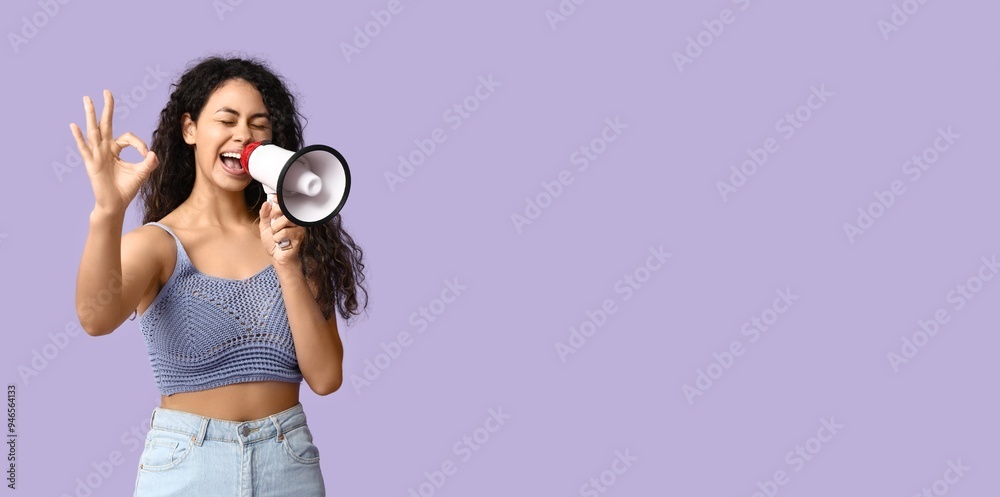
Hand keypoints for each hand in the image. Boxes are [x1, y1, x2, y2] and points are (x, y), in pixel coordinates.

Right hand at [70, 90, 158, 214]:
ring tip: (87, 98)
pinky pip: (85, 148)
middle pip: (105, 124)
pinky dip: (79, 137)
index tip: (147, 155)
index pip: (128, 137)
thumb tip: (153, 154)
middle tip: (106, 91)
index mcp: (116, 149)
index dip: (139, 144)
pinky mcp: (92, 163)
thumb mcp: (141, 173)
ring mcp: (97, 154)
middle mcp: (105, 149)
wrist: (115, 204)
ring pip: (93, 131)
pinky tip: (74, 125)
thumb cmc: (126, 188)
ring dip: (90, 114)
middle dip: (107, 108)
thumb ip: (149, 163)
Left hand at [259, 198, 305, 264]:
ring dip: (275, 229)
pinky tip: (280, 241)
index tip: (273, 204)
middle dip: (274, 216)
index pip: (285, 202)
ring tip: (276, 234)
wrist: (277, 257)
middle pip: (286, 209)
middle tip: (272, 224)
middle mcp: (295, 219)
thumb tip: (266, 203)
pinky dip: (278, 237)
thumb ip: (264, 214)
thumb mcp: (264, 226)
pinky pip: (285, 232)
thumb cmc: (273, 242)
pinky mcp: (298, 236)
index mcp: (287, 215)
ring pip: (285, 220)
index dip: (278, 202)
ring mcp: (298, 228)